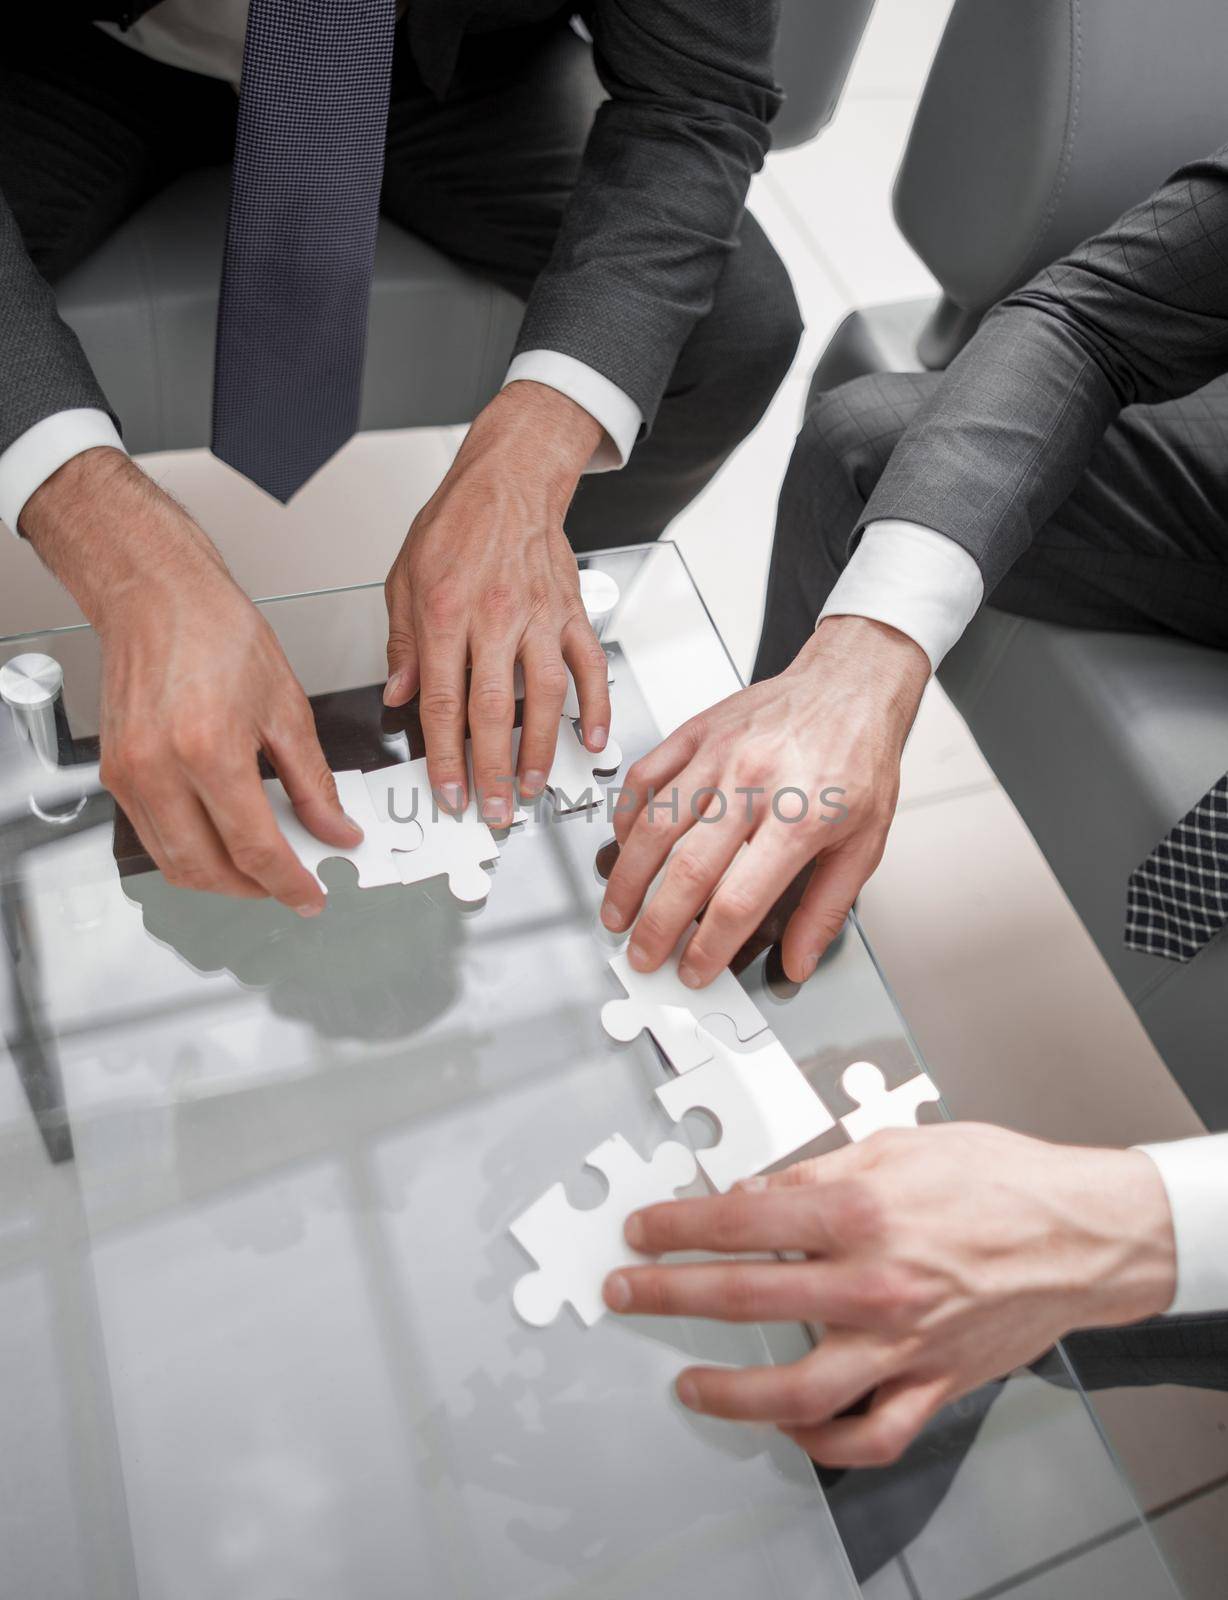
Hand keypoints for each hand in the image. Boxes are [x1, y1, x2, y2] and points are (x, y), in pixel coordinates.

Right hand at [22, 449, 359, 910]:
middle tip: (291, 885)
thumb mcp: (286, 708)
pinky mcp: (115, 775)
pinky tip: (223, 838)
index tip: (312, 895)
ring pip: (174, 863)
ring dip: (220, 879)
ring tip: (262, 867)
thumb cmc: (217, 632)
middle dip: (255, 890)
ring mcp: (129, 775)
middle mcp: (158, 768)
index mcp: (208, 749)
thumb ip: (312, 782)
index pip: (254, 847)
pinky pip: (153, 837)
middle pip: (208, 869)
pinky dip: (191, 851)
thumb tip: (335, 829)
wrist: (157, 596)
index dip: (289, 882)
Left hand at [383, 381, 611, 825]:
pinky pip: (589, 666)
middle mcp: (495, 618)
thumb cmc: (457, 523)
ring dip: (542, 749)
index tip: (448, 792)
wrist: (510, 478)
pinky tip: (594, 738)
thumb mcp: (404, 577)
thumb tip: (397, 695)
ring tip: (535, 787)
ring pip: (545, 696)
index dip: (445, 756)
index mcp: (445, 613)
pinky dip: (596, 706)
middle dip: (493, 770)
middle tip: (494, 810)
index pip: (444, 701)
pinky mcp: (572, 613)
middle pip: (493, 711)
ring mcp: (540, 617)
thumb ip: (403, 643)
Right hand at [599, 616, 928, 985]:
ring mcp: (720, 755)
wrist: (851, 684)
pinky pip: (645, 776)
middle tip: (644, 954)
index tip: (695, 969)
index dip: (708, 947)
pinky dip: (625, 816)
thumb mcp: (865, 843)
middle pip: (687, 870)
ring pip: (654, 825)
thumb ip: (827, 909)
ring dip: (628, 878)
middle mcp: (755, 785)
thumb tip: (800, 961)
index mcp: (801, 819)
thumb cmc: (859, 758)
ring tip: (618, 911)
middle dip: (656, 925)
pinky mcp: (697, 732)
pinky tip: (625, 844)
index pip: (739, 900)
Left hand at [603, 1124, 1177, 1467]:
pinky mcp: (932, 1383)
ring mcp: (902, 1342)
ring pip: (797, 1392)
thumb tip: (751, 1195)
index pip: (740, 1222)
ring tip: (688, 1383)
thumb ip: (816, 1173)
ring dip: (728, 1392)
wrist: (1081, 1232)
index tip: (643, 1232)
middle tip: (629, 1293)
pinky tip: (787, 1428)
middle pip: (745, 1298)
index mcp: (862, 1211)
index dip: (677, 1228)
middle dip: (669, 1296)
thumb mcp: (898, 1144)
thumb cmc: (999, 1179)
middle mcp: (874, 1283)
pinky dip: (821, 1443)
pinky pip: (868, 1435)